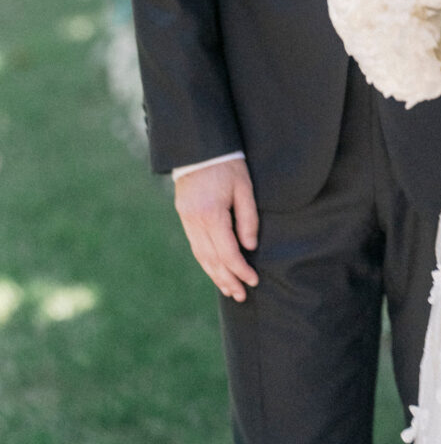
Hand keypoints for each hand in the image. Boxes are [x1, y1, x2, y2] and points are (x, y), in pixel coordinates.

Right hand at [174, 159, 259, 301]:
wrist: (199, 147)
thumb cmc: (228, 164)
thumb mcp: (245, 187)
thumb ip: (248, 218)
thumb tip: (249, 247)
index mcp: (211, 214)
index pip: (227, 252)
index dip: (240, 269)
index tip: (253, 280)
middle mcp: (195, 221)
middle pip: (211, 259)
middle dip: (227, 280)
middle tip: (241, 296)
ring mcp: (186, 219)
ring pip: (200, 256)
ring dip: (215, 275)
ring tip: (229, 290)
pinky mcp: (184, 216)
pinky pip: (195, 246)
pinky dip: (206, 262)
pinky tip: (215, 270)